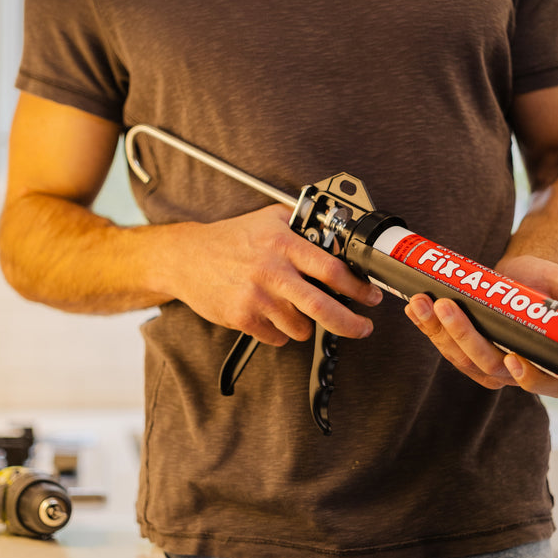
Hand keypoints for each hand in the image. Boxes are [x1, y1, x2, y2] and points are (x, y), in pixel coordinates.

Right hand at [162, 204, 382, 345]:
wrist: (187, 257)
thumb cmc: (231, 238)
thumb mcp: (270, 219)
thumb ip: (303, 227)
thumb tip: (340, 238)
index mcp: (283, 244)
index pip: (331, 269)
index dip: (358, 287)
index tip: (371, 296)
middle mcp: (271, 271)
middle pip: (323, 308)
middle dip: (351, 324)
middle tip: (363, 328)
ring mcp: (256, 298)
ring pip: (301, 328)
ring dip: (306, 324)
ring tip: (294, 309)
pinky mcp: (242, 318)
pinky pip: (277, 337)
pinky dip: (280, 331)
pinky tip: (270, 313)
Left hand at [403, 254, 557, 396]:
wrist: (523, 273)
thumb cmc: (547, 284)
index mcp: (551, 363)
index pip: (545, 382)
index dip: (529, 377)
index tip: (513, 360)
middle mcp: (518, 370)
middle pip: (490, 366)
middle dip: (465, 337)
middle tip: (448, 307)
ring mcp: (488, 362)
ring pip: (461, 357)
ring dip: (438, 331)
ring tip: (423, 302)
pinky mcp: (464, 350)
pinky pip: (444, 345)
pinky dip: (427, 326)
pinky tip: (415, 308)